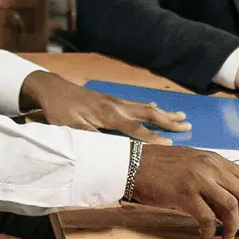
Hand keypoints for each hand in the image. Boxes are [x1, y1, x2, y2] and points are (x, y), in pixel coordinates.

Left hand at [19, 70, 188, 143]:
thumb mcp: (70, 127)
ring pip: (145, 107)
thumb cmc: (59, 110)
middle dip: (168, 121)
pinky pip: (136, 104)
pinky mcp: (111, 100)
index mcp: (108, 114)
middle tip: (188, 126)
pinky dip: (149, 107)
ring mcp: (115, 102)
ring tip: (182, 117)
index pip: (136, 129)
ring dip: (164, 113)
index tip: (171, 145)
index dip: (152, 138)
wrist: (50, 88)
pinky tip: (156, 106)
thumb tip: (107, 150)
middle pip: (148, 114)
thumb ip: (90, 138)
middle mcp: (116, 106)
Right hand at [125, 143, 238, 238]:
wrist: (132, 164)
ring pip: (230, 206)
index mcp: (215, 159)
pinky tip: (205, 236)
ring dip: (234, 227)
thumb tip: (229, 207)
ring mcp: (198, 179)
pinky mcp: (184, 193)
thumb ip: (212, 180)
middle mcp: (211, 167)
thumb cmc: (160, 167)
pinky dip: (210, 230)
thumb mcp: (192, 166)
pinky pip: (206, 217)